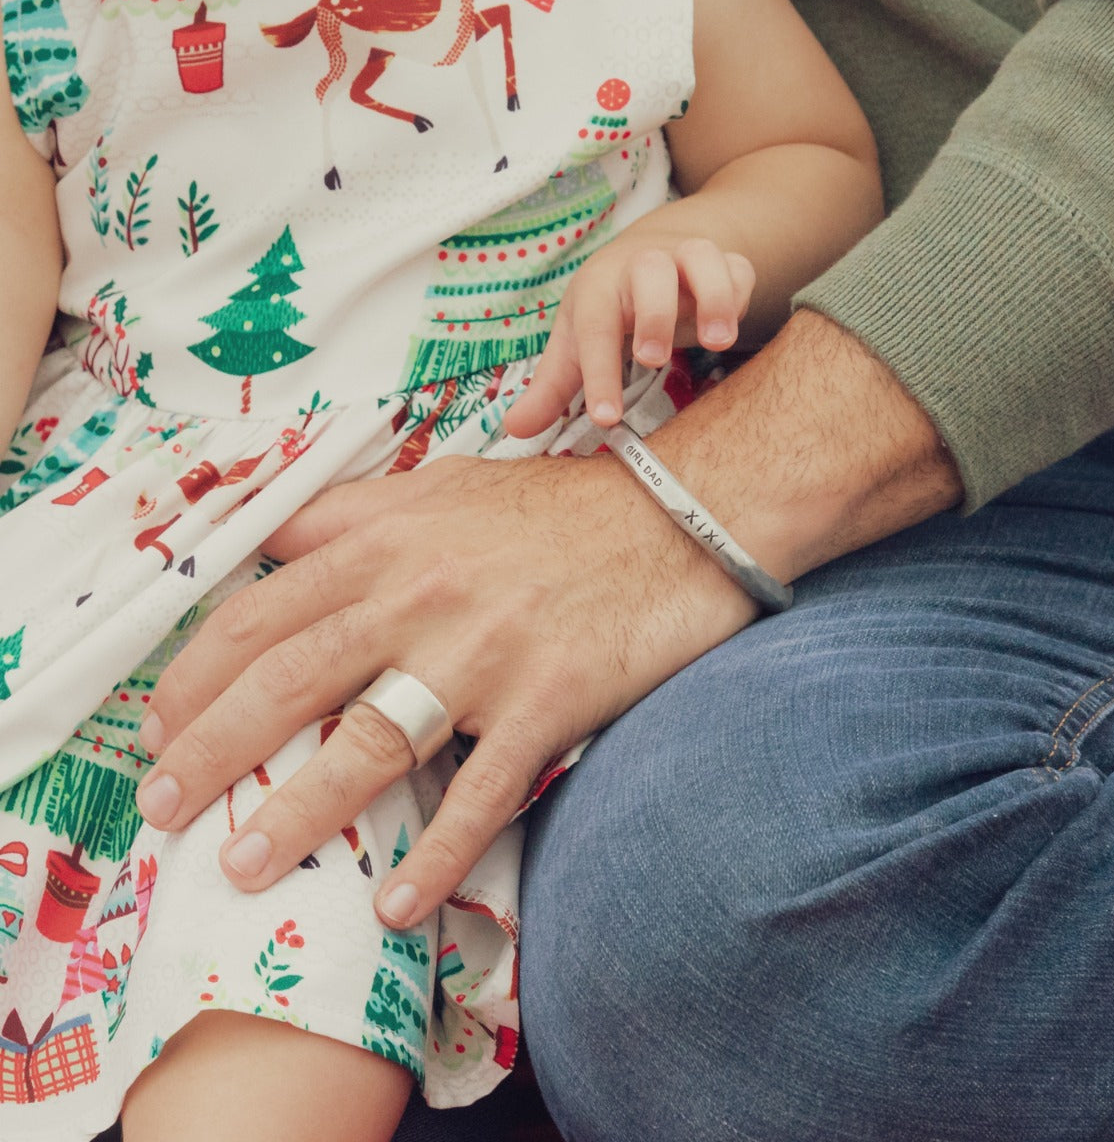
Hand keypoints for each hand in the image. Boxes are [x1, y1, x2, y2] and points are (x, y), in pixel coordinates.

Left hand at [134, 451, 755, 928]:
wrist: (675, 519)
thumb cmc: (557, 505)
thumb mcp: (444, 486)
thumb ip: (355, 513)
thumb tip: (275, 541)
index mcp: (387, 543)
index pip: (262, 611)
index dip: (196, 674)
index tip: (161, 724)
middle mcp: (421, 596)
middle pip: (289, 680)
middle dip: (211, 750)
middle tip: (162, 805)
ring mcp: (484, 654)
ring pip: (367, 744)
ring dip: (295, 814)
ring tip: (241, 865)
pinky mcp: (547, 702)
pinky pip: (479, 794)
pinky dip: (435, 856)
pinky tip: (395, 906)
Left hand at [503, 237, 754, 438]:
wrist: (650, 251)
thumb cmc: (609, 308)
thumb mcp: (577, 341)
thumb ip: (551, 388)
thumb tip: (515, 428)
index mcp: (599, 286)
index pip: (594, 325)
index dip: (599, 373)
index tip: (605, 418)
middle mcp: (642, 265)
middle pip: (648, 272)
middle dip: (653, 313)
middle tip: (652, 360)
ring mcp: (686, 258)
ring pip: (702, 257)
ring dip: (712, 296)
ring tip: (717, 342)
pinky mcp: (724, 262)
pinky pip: (739, 268)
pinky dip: (740, 294)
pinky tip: (733, 329)